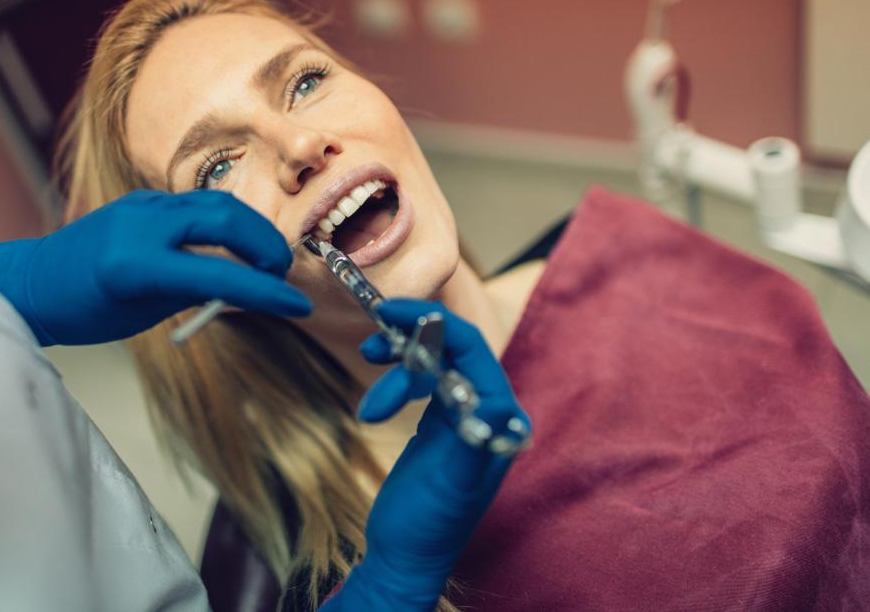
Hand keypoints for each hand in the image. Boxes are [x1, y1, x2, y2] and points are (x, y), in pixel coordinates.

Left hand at [0, 189, 310, 345]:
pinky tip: (233, 245)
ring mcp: (141, 203)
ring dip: (250, 229)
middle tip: (279, 275)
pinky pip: (197, 204)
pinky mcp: (143, 197)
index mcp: (134, 265)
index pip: (217, 275)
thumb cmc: (83, 310)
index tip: (298, 308)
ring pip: (216, 203)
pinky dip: (225, 223)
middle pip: (226, 219)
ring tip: (264, 260)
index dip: (265, 293)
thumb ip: (196, 292)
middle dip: (265, 246)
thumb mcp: (144, 313)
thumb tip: (246, 285)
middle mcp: (139, 223)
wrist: (32, 282)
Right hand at [323, 300, 529, 611]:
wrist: (403, 557)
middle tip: (371, 343)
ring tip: (370, 387)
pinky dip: (395, 380)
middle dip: (410, 341)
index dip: (434, 323)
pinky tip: (374, 401)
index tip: (391, 313)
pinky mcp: (437, 421)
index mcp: (501, 415)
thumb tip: (493, 406)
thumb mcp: (452, 484)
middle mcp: (486, 408)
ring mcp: (461, 413)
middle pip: (450, 349)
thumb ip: (473, 441)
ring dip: (397, 365)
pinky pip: (420, 380)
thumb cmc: (430, 526)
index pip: (472, 349)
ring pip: (430, 362)